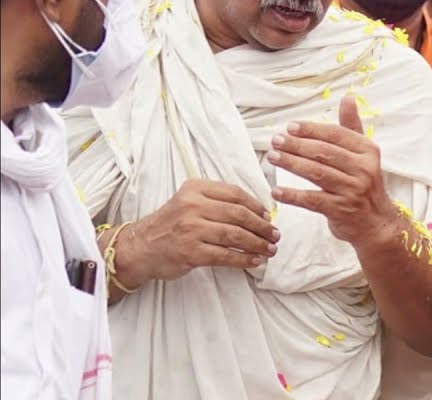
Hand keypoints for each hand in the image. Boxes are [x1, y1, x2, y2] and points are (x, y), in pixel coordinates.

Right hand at [121, 179, 279, 282]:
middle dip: (262, 226)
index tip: (269, 216)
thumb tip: (258, 213)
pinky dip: (244, 259)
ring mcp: (191, 229)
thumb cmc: (170, 224)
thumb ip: (218, 202)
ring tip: (269, 249)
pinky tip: (254, 261)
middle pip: (239, 215)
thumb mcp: (189, 202)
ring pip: (235, 235)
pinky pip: (225, 255)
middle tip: (274, 235)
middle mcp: (192, 206)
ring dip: (257, 244)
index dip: (257, 206)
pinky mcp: (191, 252)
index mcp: (195, 189)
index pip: (236, 194)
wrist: (140, 247)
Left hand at [267, 94, 398, 243]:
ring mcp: (353, 190)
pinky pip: (312, 200)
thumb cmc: (364, 184)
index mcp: (368, 151)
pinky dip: (293, 195)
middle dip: (297, 145)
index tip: (290, 127)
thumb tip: (348, 97)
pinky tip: (276, 191)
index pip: (336, 135)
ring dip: (292, 164)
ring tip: (273, 157)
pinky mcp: (341, 210)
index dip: (312, 130)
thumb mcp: (364, 154)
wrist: (376, 223)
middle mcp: (364, 169)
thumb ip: (352, 127)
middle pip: (324, 153)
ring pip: (317, 173)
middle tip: (276, 140)